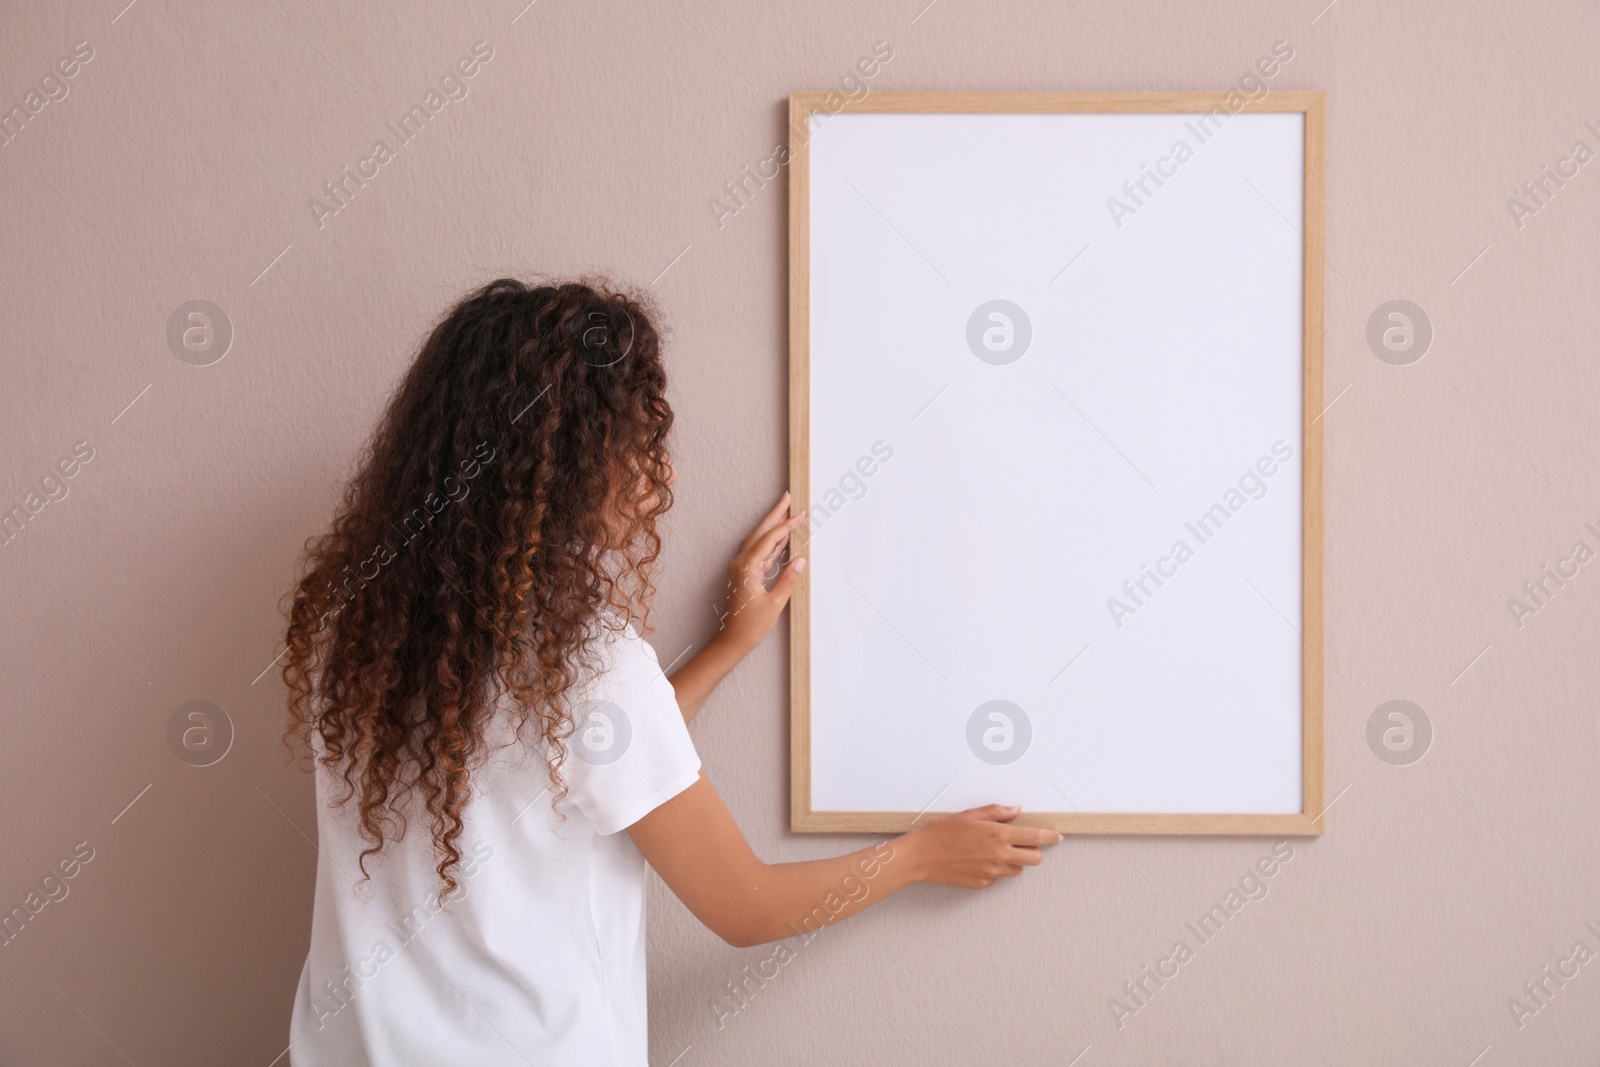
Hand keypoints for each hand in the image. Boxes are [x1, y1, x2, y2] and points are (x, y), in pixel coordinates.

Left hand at [713, 491, 806, 655]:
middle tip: (788, 497)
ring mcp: (740, 568)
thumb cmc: (750, 625)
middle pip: (760, 532)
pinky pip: (759, 553)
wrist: (731, 640)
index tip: (800, 514)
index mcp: (747, 568)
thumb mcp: (774, 604)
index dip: (786, 525)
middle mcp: (740, 564)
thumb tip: (800, 560)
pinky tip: (782, 540)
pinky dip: (771, 544)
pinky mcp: (743, 575)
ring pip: (758, 540)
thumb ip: (788, 580)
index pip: (769, 539)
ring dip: (772, 526)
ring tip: (787, 513)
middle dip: (775, 514)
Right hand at [900, 804, 1061, 888]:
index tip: (1057, 836)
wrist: (921, 856)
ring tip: (993, 850)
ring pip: (1016, 869)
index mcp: (998, 835)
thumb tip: (1016, 810)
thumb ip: (996, 812)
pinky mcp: (982, 883)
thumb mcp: (970, 815)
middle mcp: (998, 856)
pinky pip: (997, 877)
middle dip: (1033, 851)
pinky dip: (994, 869)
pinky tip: (978, 860)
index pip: (1036, 838)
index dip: (1050, 837)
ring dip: (1013, 860)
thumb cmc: (942, 832)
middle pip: (1034, 859)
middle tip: (1022, 843)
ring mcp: (991, 872)